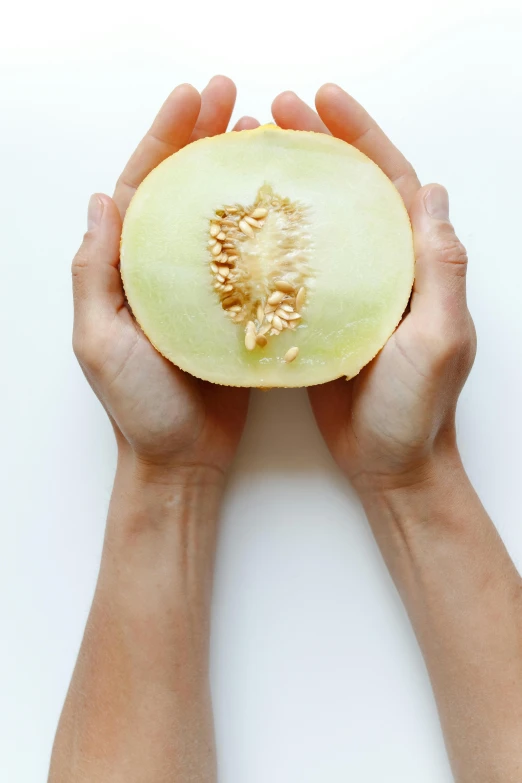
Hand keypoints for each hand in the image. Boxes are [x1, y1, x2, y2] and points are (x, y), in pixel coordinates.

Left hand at [72, 77, 259, 477]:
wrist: (181, 459)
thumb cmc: (138, 408)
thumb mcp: (100, 342)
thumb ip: (94, 273)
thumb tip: (102, 200)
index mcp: (126, 268)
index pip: (144, 186)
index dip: (165, 137)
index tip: (195, 98)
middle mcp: (163, 269)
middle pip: (184, 189)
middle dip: (206, 138)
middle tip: (239, 99)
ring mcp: (202, 287)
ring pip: (221, 215)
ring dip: (239, 172)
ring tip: (267, 134)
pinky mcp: (237, 309)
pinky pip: (253, 257)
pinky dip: (267, 225)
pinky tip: (288, 201)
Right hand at [272, 86, 476, 490]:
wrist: (391, 465)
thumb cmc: (419, 409)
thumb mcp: (440, 337)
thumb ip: (441, 267)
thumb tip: (432, 191)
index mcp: (416, 263)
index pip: (392, 181)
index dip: (360, 135)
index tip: (323, 99)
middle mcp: (384, 268)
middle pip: (350, 191)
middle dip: (317, 145)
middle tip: (274, 113)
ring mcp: (350, 291)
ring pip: (318, 223)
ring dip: (289, 185)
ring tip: (249, 153)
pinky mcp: (320, 317)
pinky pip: (294, 267)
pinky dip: (271, 240)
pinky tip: (241, 223)